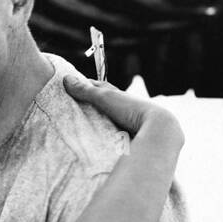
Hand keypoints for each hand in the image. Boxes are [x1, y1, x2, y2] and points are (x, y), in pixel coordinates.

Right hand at [63, 75, 181, 141]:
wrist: (156, 129)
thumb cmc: (131, 109)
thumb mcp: (105, 98)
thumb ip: (86, 91)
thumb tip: (66, 79)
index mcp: (117, 95)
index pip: (98, 87)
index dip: (85, 86)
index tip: (71, 86)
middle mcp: (123, 107)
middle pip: (104, 104)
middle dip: (91, 105)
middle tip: (74, 107)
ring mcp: (126, 122)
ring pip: (109, 120)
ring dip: (98, 123)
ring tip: (83, 128)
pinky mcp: (129, 137)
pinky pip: (113, 135)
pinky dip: (105, 136)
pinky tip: (98, 142)